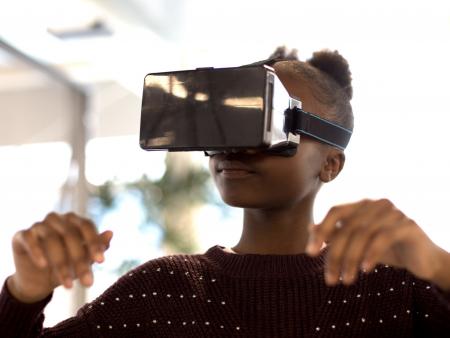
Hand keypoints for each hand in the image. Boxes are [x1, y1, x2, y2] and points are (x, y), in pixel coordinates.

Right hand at [7, 212, 112, 302]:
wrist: (40, 281)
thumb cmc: (67, 265)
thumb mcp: (84, 259)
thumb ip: (97, 247)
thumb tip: (111, 233)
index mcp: (74, 220)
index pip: (86, 226)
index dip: (94, 243)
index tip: (101, 261)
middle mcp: (57, 219)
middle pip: (70, 235)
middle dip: (80, 260)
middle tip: (87, 282)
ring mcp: (39, 225)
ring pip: (52, 239)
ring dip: (61, 263)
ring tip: (68, 284)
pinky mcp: (22, 235)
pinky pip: (30, 239)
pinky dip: (37, 252)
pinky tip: (44, 266)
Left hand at [306, 199, 448, 287]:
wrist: (422, 259)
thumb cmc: (386, 249)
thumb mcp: (358, 243)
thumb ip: (336, 234)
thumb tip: (310, 227)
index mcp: (362, 204)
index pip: (335, 212)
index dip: (321, 230)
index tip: (310, 253)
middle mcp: (376, 203)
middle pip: (347, 227)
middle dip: (335, 255)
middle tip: (330, 279)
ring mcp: (393, 212)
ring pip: (362, 234)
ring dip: (350, 260)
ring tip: (346, 281)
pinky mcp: (408, 224)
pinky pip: (383, 238)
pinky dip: (371, 255)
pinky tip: (365, 270)